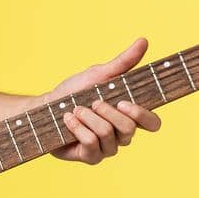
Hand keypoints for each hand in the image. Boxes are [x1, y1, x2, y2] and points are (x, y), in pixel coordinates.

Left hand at [38, 38, 162, 165]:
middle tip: (93, 101)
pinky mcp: (91, 157)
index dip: (143, 115)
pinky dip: (77, 128)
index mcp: (129, 116)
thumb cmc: (75, 91)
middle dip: (107, 112)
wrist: (45, 108)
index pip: (153, 123)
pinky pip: (92, 145)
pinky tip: (68, 120)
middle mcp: (122, 135)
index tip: (123, 101)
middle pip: (129, 129)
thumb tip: (144, 40)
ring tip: (76, 109)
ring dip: (88, 118)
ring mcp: (107, 148)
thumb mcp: (99, 74)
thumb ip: (123, 62)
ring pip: (109, 135)